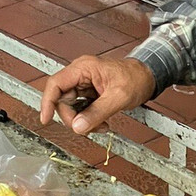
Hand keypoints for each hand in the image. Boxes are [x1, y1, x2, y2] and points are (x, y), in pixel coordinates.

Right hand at [40, 56, 155, 134]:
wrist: (149, 77)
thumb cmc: (136, 78)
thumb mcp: (118, 97)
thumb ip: (97, 112)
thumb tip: (78, 127)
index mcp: (83, 68)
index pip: (55, 84)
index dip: (47, 102)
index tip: (45, 119)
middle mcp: (79, 75)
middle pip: (62, 100)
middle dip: (73, 118)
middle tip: (88, 128)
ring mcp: (83, 84)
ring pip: (71, 107)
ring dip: (83, 121)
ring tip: (101, 125)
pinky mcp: (89, 93)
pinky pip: (81, 110)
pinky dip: (89, 120)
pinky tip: (101, 122)